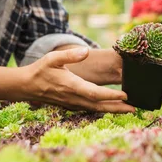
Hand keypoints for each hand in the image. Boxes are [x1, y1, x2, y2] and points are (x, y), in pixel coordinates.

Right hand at [19, 47, 134, 112]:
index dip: (110, 96)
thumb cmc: (40, 70)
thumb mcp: (52, 58)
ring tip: (129, 109)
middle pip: (99, 106)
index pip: (94, 93)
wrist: (27, 86)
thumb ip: (70, 55)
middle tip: (135, 108)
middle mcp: (74, 98)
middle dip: (118, 108)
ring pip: (96, 109)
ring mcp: (73, 104)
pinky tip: (113, 108)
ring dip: (113, 110)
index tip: (125, 95)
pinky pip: (91, 109)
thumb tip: (86, 51)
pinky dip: (103, 109)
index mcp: (71, 86)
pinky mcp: (72, 105)